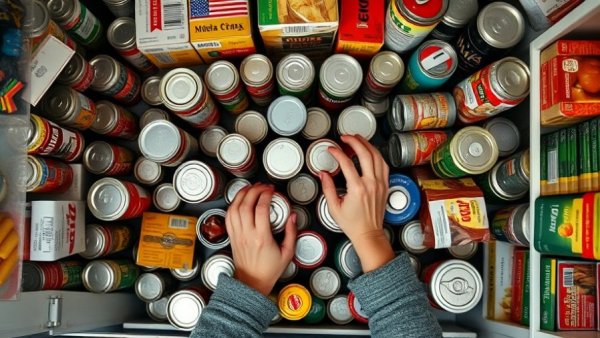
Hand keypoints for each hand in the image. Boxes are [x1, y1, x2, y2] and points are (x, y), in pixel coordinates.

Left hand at [225, 183, 297, 295]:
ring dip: (242, 194)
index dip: (266, 195)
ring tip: (251, 188)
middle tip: (263, 186)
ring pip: (234, 208)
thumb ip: (291, 233)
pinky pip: (229, 216)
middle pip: (246, 205)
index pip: (261, 210)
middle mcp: (247, 234)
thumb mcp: (288, 253)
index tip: (272, 190)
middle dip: (254, 190)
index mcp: (262, 238)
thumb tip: (292, 217)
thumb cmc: (269, 270)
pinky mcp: (232, 236)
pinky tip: (240, 199)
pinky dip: (233, 204)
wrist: (252, 283)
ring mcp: (237, 235)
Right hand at [319, 135, 393, 272]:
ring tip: (358, 139)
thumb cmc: (353, 224)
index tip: (332, 149)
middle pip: (365, 154)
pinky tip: (370, 152)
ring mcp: (380, 184)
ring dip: (367, 145)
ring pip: (377, 157)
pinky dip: (377, 155)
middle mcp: (371, 184)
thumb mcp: (334, 207)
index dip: (338, 153)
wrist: (368, 234)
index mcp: (357, 189)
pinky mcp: (385, 186)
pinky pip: (384, 165)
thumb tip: (323, 174)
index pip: (347, 163)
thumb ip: (327, 188)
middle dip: (354, 141)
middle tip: (346, 137)